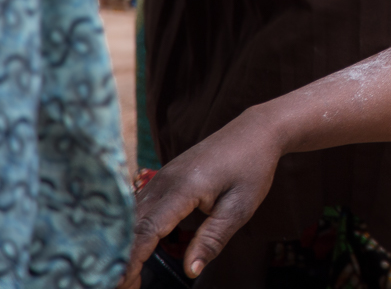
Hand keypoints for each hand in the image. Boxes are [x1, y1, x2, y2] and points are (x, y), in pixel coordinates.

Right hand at [122, 113, 280, 286]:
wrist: (256, 131)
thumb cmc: (252, 167)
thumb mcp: (240, 207)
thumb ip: (212, 239)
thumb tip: (190, 271)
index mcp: (183, 187)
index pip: (147, 229)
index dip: (132, 259)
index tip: (123, 283)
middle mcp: (164, 181)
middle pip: (131, 225)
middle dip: (122, 258)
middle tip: (122, 287)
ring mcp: (161, 177)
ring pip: (131, 216)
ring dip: (124, 245)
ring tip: (125, 276)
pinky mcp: (164, 178)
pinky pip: (139, 207)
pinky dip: (132, 231)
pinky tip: (133, 250)